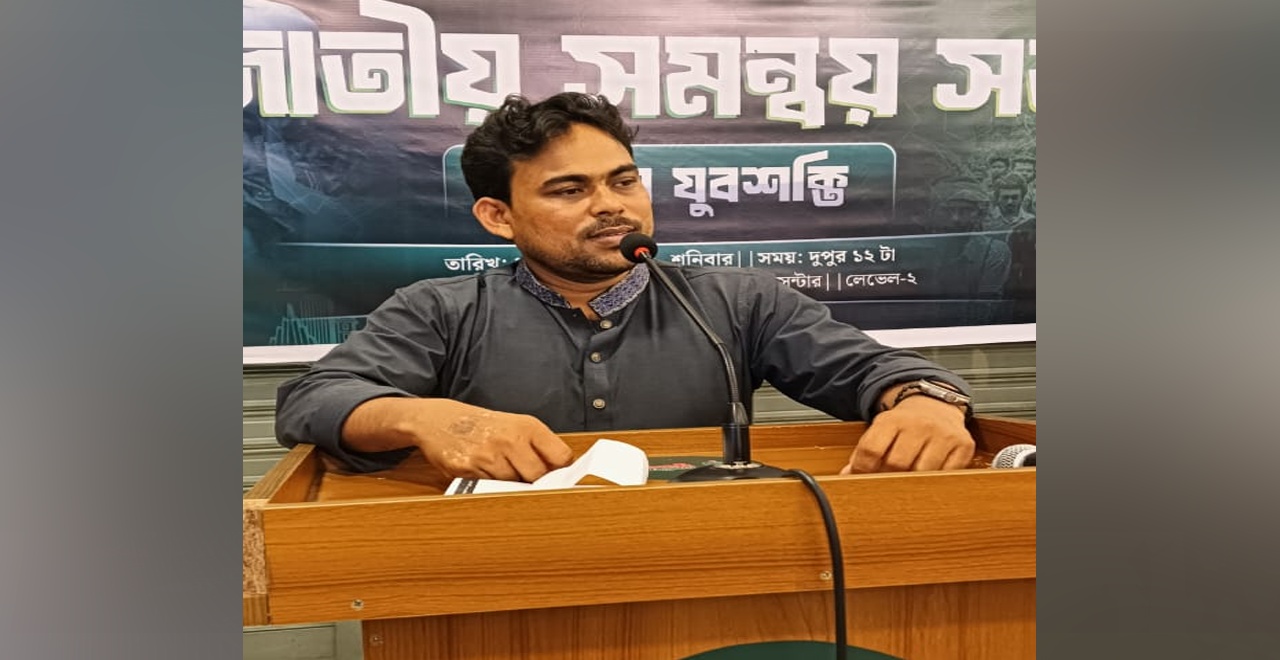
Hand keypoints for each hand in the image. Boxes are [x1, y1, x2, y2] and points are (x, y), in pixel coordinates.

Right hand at [342, 398, 573, 481]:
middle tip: (526, 479)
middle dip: (535, 483)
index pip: (560, 457)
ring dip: (511, 485)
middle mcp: (509, 439)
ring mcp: (487, 455)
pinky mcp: (468, 469)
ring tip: (499, 470)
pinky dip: (489, 486)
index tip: (559, 478)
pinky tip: (483, 472)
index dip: (561, 472)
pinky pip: (489, 488)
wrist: (439, 419)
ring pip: (514, 486)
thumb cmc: (484, 425)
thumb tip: (563, 473)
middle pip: (538, 477)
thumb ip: (539, 446)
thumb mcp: (516, 425)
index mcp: (527, 426)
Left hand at [840, 396, 974, 473]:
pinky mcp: (963, 445)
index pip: (871, 450)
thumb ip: (863, 453)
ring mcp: (943, 435)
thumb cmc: (905, 423)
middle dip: (887, 478)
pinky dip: (936, 481)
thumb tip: (848, 477)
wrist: (935, 404)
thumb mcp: (880, 429)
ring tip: (908, 478)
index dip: (862, 470)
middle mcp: (919, 424)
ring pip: (922, 473)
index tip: (861, 478)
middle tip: (887, 480)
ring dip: (912, 482)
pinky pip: (947, 475)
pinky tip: (930, 474)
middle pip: (896, 464)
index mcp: (892, 419)